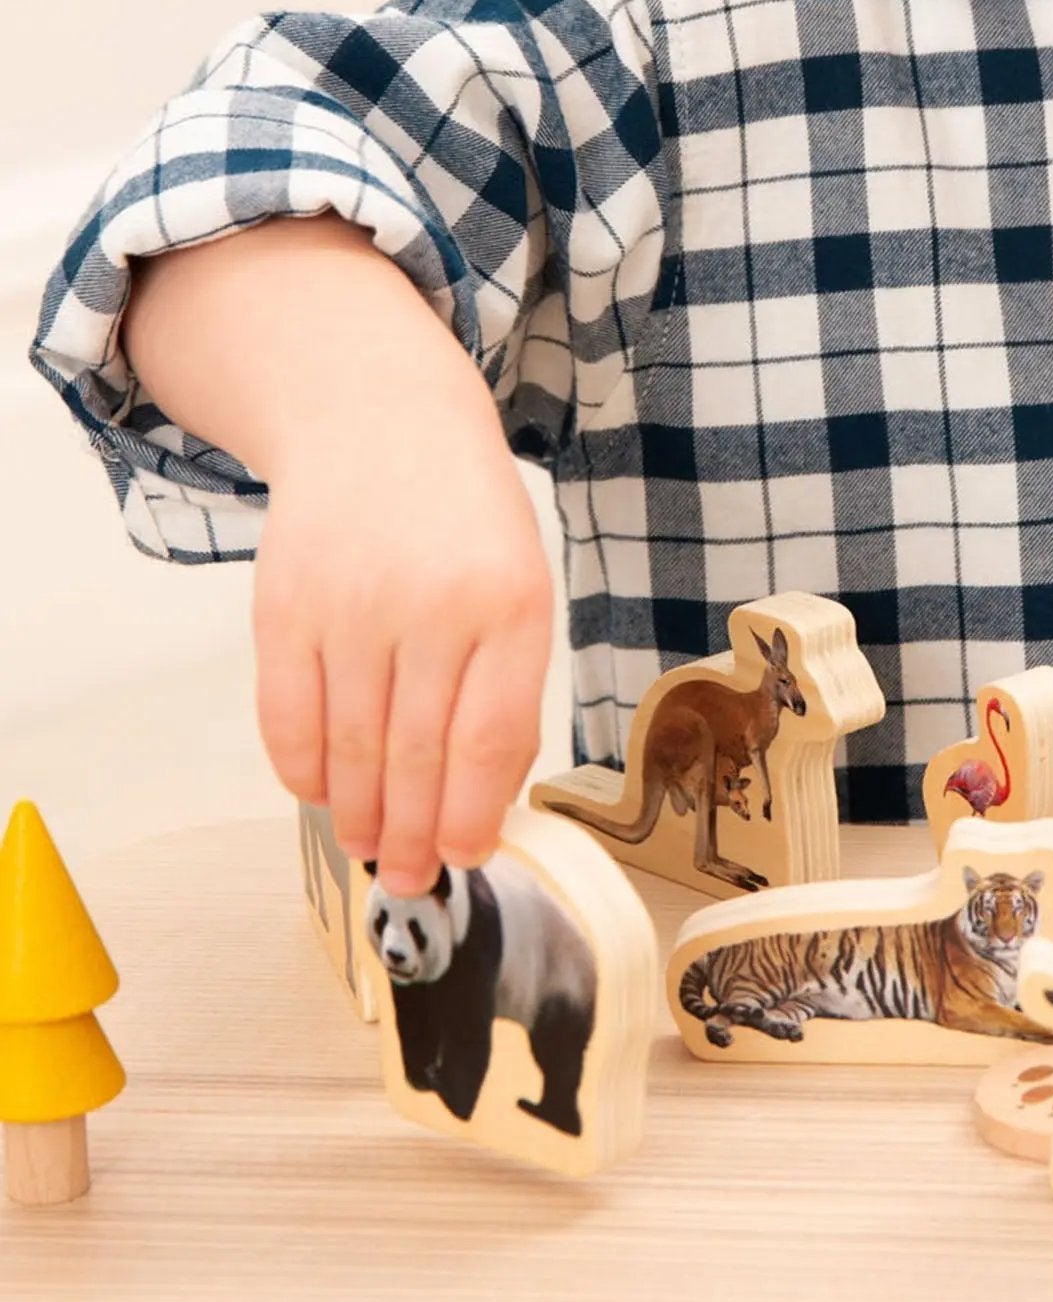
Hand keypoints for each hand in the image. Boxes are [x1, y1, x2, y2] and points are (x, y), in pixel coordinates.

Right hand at [251, 406, 552, 893]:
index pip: (488, 740)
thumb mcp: (521, 585)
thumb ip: (507, 687)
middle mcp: (430, 606)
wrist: (381, 423)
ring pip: (350, 748)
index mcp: (510, 603)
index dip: (474, 814)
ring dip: (361, 814)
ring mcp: (350, 607)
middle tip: (414, 878)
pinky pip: (286, 717)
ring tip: (374, 849)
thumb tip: (484, 801)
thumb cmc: (466, 518)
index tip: (471, 856)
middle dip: (415, 835)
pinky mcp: (282, 608)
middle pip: (416, 757)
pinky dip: (302, 772)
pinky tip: (323, 797)